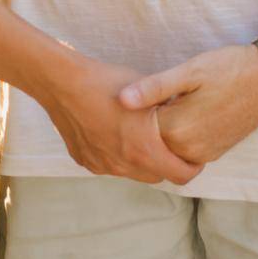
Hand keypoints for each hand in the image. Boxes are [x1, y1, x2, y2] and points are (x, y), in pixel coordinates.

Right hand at [39, 53, 203, 187]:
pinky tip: (112, 131)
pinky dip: (117, 154)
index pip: (181, 176)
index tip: (194, 155)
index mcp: (144, 151)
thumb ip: (169, 108)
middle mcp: (124, 166)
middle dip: (166, 162)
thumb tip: (187, 112)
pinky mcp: (86, 162)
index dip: (193, 167)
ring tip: (138, 134)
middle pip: (157, 176)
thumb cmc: (108, 82)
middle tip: (168, 142)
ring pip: (132, 171)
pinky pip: (110, 164)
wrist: (63, 83)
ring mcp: (103, 166)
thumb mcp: (148, 90)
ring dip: (140, 159)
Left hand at [117, 44, 257, 166]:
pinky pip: (184, 151)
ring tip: (166, 101)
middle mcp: (188, 150)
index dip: (133, 109)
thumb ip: (154, 88)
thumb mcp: (190, 71)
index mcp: (177, 129)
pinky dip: (177, 136)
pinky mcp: (214, 153)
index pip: (138, 128)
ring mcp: (203, 155)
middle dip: (144, 122)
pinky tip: (181, 111)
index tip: (131, 90)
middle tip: (149, 95)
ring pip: (168, 148)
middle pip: (151, 141)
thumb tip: (121, 100)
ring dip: (161, 130)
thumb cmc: (229, 68)